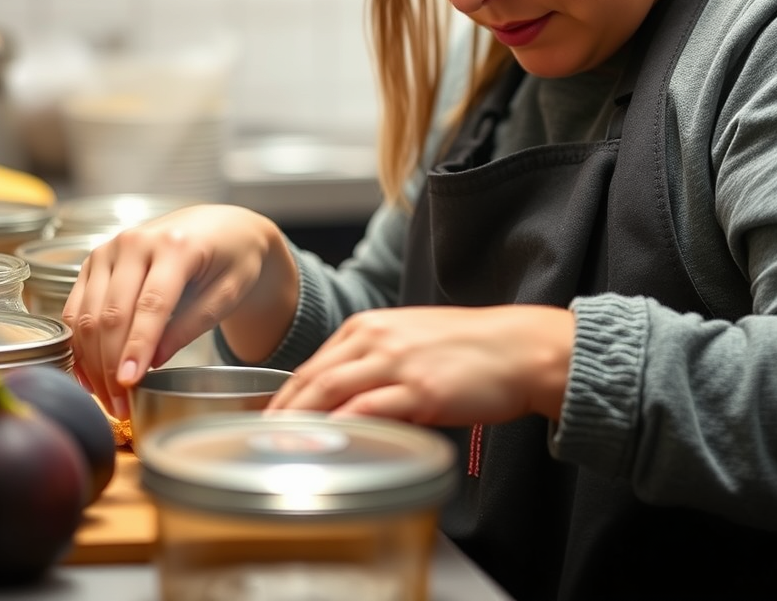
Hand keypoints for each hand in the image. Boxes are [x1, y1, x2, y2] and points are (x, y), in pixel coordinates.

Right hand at [62, 204, 296, 418]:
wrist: (220, 226)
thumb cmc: (232, 258)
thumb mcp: (229, 291)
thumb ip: (192, 324)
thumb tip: (153, 361)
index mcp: (176, 245)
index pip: (151, 304)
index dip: (138, 347)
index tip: (129, 385)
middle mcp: (136, 241)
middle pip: (112, 312)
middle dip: (112, 364)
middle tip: (120, 406)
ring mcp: (110, 248)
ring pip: (86, 313)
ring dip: (92, 361)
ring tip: (108, 397)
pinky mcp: (95, 259)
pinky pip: (76, 307)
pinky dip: (78, 343)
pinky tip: (90, 372)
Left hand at [266, 304, 573, 425]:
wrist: (518, 347)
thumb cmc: (469, 349)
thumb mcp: (411, 341)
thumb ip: (374, 362)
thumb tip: (344, 400)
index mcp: (370, 326)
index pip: (313, 364)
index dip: (284, 396)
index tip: (266, 422)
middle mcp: (377, 339)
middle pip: (312, 378)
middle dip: (281, 413)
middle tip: (258, 443)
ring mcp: (397, 363)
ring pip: (331, 391)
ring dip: (300, 422)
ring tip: (279, 450)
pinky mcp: (420, 390)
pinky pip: (369, 410)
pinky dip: (341, 428)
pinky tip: (326, 446)